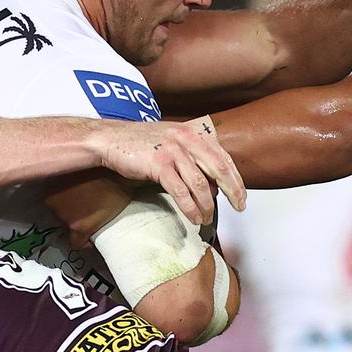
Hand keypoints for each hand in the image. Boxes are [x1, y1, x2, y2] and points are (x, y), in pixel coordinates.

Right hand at [87, 118, 244, 225]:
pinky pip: (180, 191)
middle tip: (239, 208)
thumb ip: (192, 155)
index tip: (242, 195)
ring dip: (207, 205)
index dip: (236, 178)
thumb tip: (211, 183)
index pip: (223, 157)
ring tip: (208, 218)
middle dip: (233, 191)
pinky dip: (190, 208)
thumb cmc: (140, 143)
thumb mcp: (172, 141)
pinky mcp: (159, 164)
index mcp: (193, 133)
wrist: (110, 139)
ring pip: (200, 184)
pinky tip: (193, 217)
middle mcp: (186, 140)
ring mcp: (173, 152)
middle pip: (218, 169)